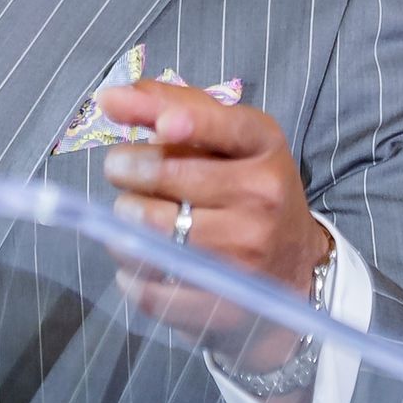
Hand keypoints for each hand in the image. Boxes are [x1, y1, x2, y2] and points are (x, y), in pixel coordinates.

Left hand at [98, 79, 329, 369]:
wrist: (292, 263)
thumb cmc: (243, 185)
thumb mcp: (224, 136)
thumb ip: (169, 104)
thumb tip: (110, 97)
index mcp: (262, 144)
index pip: (220, 125)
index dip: (187, 122)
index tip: (163, 126)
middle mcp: (262, 197)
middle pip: (162, 176)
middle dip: (125, 169)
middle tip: (125, 171)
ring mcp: (246, 254)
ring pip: (147, 230)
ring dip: (122, 220)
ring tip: (134, 214)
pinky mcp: (226, 304)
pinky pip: (151, 287)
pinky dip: (130, 271)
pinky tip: (143, 256)